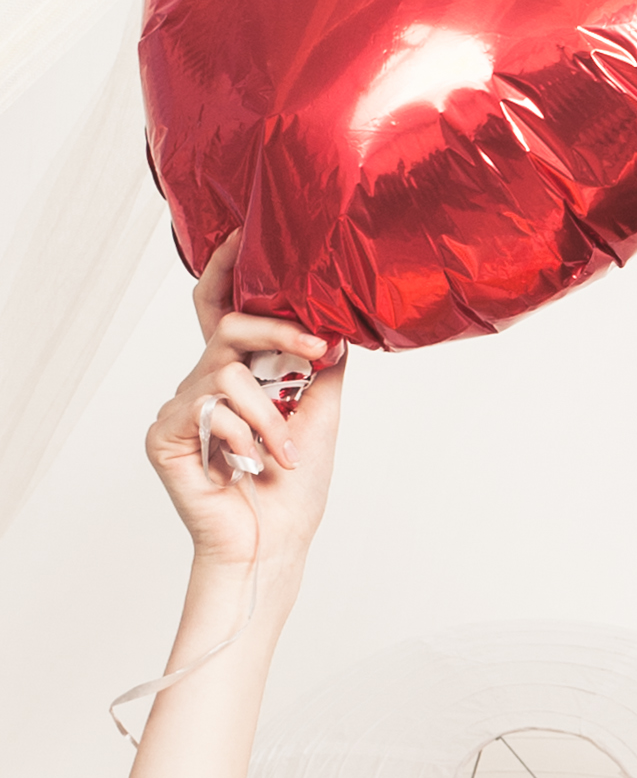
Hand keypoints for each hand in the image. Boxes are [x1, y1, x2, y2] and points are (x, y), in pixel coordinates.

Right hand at [143, 239, 341, 578]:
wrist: (276, 543)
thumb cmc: (295, 487)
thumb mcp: (320, 412)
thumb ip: (318, 363)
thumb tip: (330, 318)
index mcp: (238, 374)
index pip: (224, 310)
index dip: (226, 271)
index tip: (242, 235)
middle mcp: (203, 384)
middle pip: (229, 326)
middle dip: (278, 332)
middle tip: (315, 352)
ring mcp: (180, 408)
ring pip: (226, 373)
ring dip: (270, 416)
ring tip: (283, 454)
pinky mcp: (164, 436)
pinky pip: (207, 409)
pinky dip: (242, 436)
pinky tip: (249, 465)